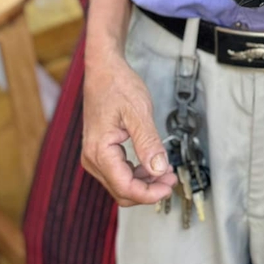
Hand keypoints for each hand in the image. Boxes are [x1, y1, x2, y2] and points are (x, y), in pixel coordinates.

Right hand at [82, 52, 176, 206]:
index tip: (169, 188)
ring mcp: (95, 156)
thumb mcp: (138, 112)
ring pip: (120, 184)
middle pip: (121, 191)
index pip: (124, 187)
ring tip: (166, 172)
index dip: (149, 193)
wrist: (103, 70)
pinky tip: (153, 165)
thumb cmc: (117, 85)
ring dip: (144, 183)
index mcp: (99, 152)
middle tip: (171, 180)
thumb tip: (159, 169)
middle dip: (148, 190)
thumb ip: (149, 142)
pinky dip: (137, 173)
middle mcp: (92, 159)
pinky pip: (119, 172)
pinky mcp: (100, 152)